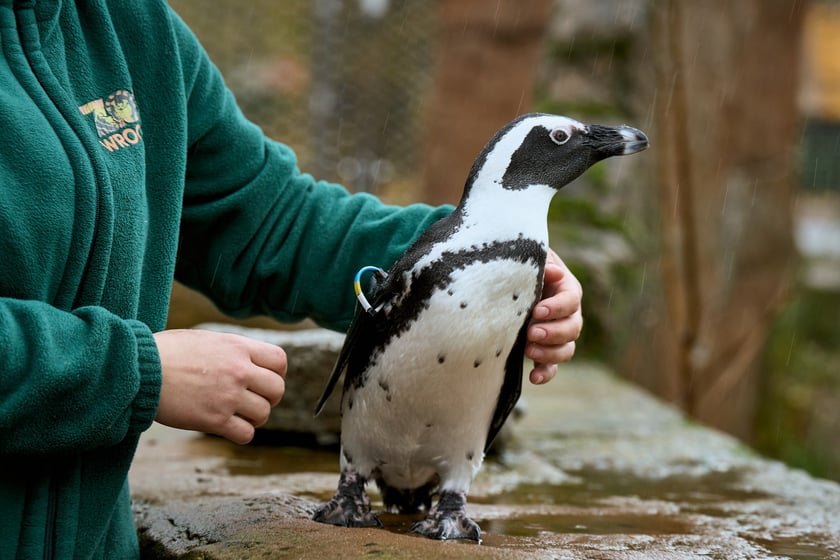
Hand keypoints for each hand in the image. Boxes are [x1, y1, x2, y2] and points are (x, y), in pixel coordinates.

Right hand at [153, 329, 286, 443]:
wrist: (139, 370)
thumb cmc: (167, 353)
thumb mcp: (207, 339)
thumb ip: (232, 350)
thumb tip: (249, 362)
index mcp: (238, 347)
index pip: (280, 361)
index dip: (276, 373)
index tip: (263, 379)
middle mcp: (239, 371)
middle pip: (277, 390)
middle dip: (269, 397)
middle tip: (252, 400)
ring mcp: (228, 396)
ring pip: (264, 413)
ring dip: (254, 417)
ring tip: (237, 414)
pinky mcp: (214, 420)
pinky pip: (246, 434)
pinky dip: (241, 433)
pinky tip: (228, 427)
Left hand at [525, 250, 582, 383]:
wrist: (507, 279)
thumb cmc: (520, 264)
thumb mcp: (529, 259)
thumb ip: (541, 264)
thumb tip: (553, 272)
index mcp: (566, 288)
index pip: (571, 300)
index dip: (558, 307)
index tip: (537, 311)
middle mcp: (567, 314)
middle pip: (573, 328)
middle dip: (553, 333)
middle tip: (531, 332)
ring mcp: (558, 334)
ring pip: (566, 349)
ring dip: (550, 354)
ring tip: (529, 351)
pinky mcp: (545, 350)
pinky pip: (551, 367)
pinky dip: (545, 374)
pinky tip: (533, 378)